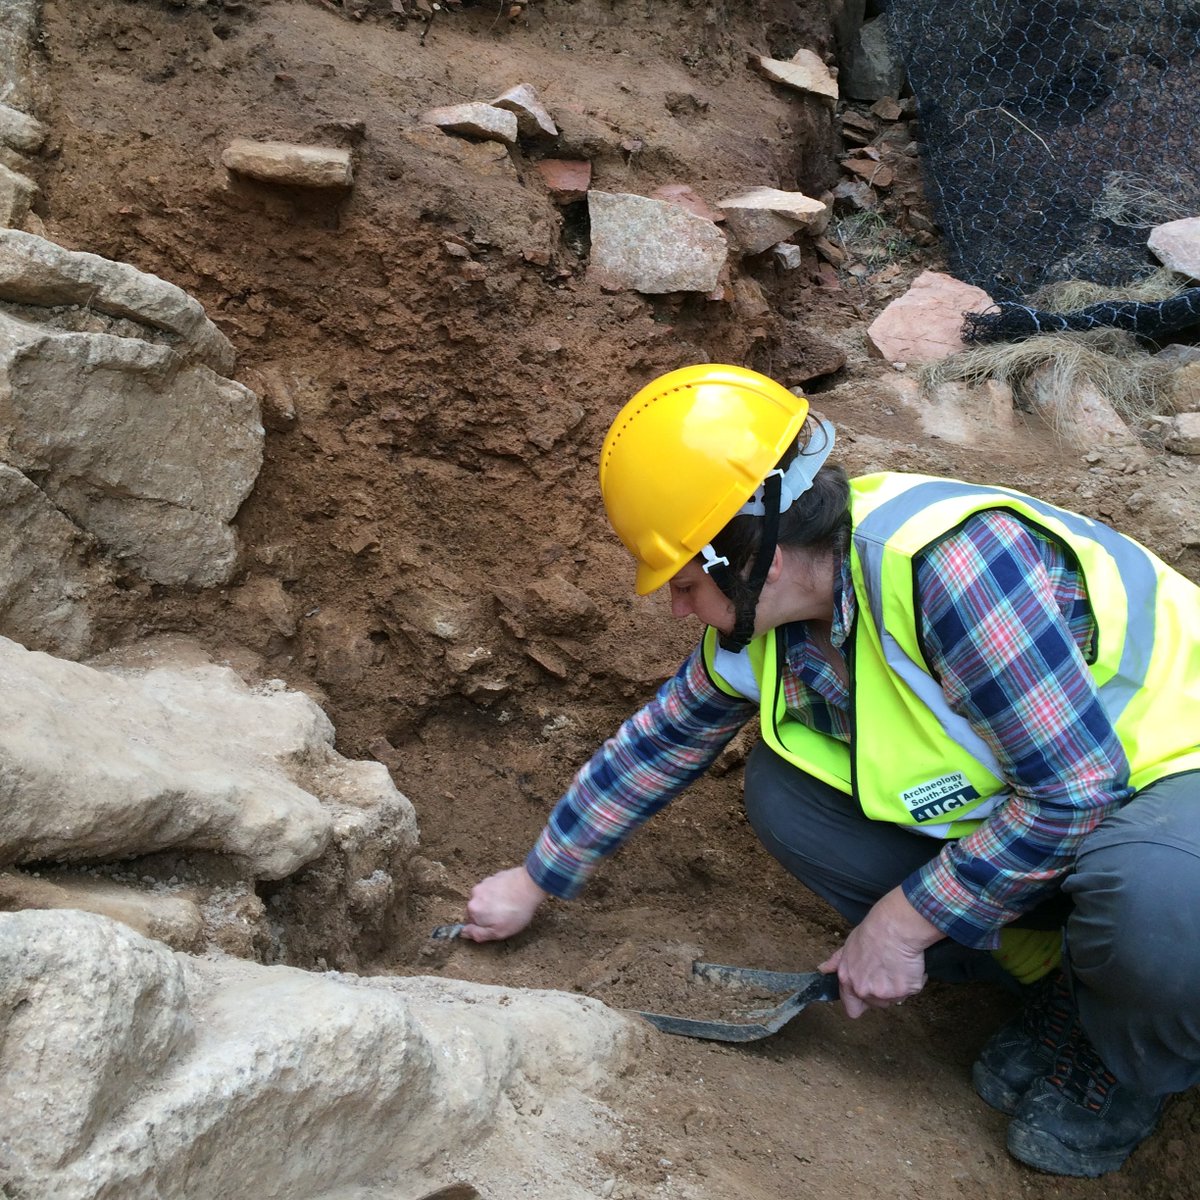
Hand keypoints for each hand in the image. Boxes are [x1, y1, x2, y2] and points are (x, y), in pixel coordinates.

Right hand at [460, 866, 547, 941]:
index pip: (471, 922)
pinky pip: (494, 888)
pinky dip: (500, 893)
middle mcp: (475, 893)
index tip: (497, 925)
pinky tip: (512, 896)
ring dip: (494, 902)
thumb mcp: (498, 932)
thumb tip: (464, 933)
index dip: (485, 926)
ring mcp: (485, 882)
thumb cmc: (516, 911)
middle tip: (505, 916)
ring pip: (486, 898)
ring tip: (509, 905)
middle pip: (478, 909)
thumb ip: (478, 934)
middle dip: (488, 914)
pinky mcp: (495, 876)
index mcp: (472, 909)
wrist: (530, 885)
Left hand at [818, 887, 939, 1018]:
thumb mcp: (848, 945)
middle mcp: (864, 990)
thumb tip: (822, 969)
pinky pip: (912, 990)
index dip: (861, 1003)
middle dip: (883, 992)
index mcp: (848, 981)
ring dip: (898, 987)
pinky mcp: (904, 991)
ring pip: (895, 999)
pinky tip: (910, 964)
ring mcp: (884, 993)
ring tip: (898, 965)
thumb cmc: (871, 933)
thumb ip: (836, 962)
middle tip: (887, 970)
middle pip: (877, 1004)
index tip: (869, 993)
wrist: (893, 927)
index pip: (852, 1009)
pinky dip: (915, 980)